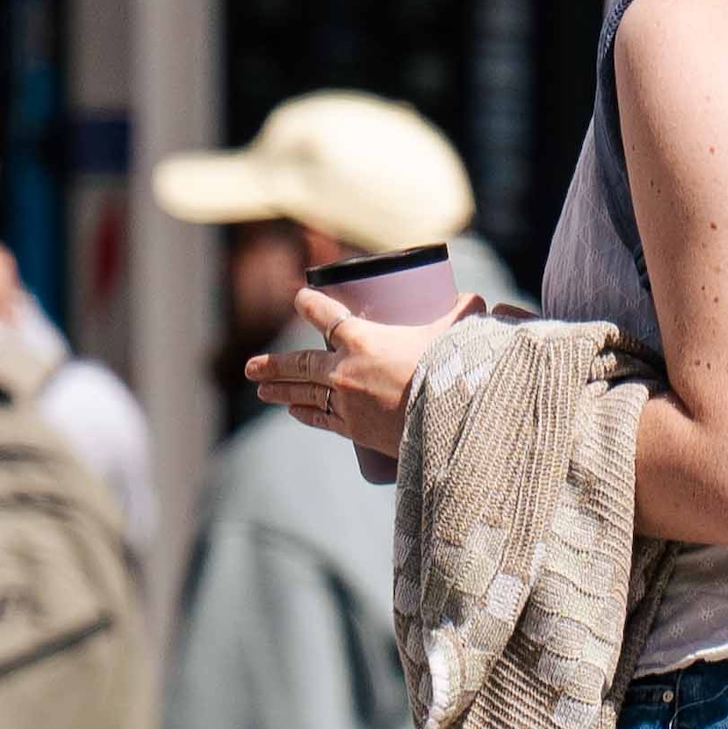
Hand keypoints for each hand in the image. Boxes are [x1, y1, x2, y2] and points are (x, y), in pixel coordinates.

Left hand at [245, 285, 456, 457]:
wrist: (448, 425)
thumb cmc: (452, 371)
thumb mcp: (457, 332)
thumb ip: (463, 311)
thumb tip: (476, 301)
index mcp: (363, 339)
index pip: (326, 315)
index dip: (310, 305)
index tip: (300, 299)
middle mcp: (344, 370)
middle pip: (300, 363)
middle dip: (273, 364)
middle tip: (251, 366)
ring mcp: (346, 402)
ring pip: (303, 393)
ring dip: (281, 389)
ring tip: (261, 386)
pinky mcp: (355, 430)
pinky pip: (322, 419)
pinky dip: (306, 414)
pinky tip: (293, 412)